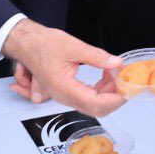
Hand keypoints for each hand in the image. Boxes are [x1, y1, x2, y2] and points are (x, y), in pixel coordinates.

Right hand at [3, 19, 124, 115]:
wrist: (27, 45)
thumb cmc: (43, 45)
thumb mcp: (74, 46)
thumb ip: (97, 57)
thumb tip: (116, 63)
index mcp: (65, 88)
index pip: (96, 103)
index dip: (115, 97)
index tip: (126, 87)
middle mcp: (64, 97)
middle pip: (97, 109)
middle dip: (115, 97)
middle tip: (124, 80)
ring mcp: (65, 97)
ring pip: (94, 105)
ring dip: (108, 93)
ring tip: (115, 74)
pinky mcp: (67, 93)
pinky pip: (88, 99)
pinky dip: (101, 91)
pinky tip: (105, 76)